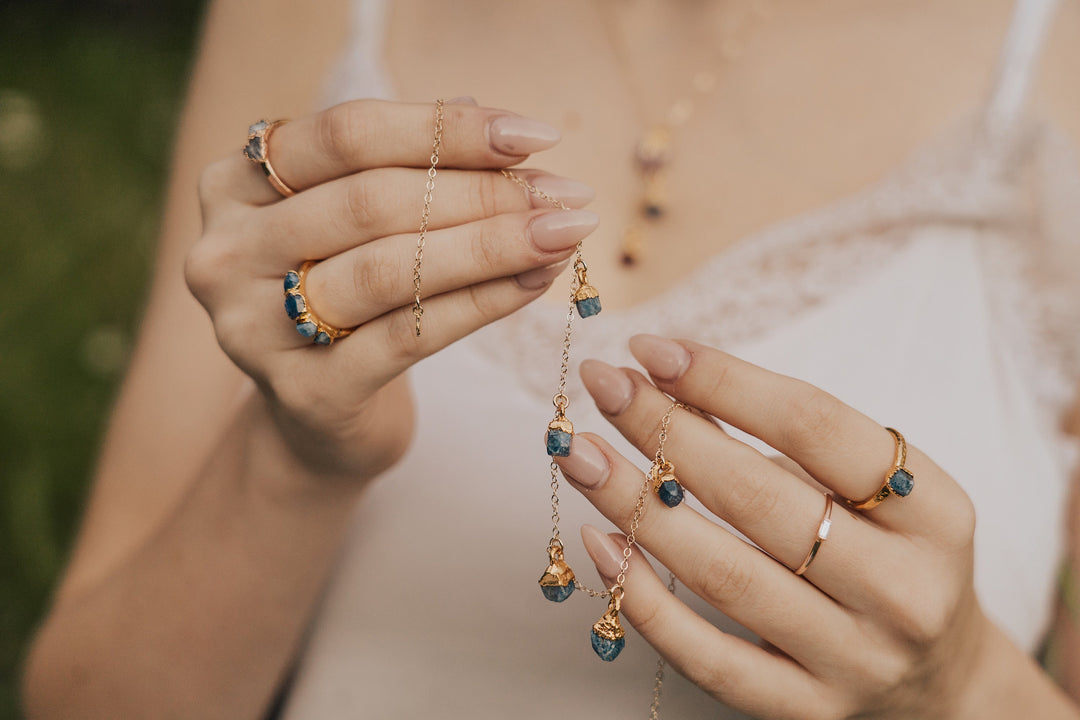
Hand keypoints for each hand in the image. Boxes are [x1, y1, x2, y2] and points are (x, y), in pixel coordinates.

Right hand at [186, 99, 596, 479]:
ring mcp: (252, 326)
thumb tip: (503, 125)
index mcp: (236, 183)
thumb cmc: (349, 297)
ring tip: (562, 234)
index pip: (348, 135)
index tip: (534, 136)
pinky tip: (534, 284)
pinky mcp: (303, 391)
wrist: (319, 415)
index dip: (446, 129)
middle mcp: (229, 250)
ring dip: (491, 246)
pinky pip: (408, 336)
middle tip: (565, 196)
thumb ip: (411, 169)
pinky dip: (481, 304)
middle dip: (483, 194)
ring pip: (390, 270)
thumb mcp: (361, 223)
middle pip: (372, 201)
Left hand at [557, 335, 992, 719]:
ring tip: (579, 454)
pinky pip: (708, 658)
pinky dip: (646, 598)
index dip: (725, 380)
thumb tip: (667, 382)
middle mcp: (900, 588)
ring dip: (636, 505)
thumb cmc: (889, 556)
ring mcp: (853, 658)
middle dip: (665, 431)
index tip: (652, 350)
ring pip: (723, 575)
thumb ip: (781, 438)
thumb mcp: (867, 488)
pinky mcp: (805, 710)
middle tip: (602, 386)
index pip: (814, 426)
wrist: (943, 680)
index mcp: (932, 511)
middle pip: (758, 496)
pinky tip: (599, 542)